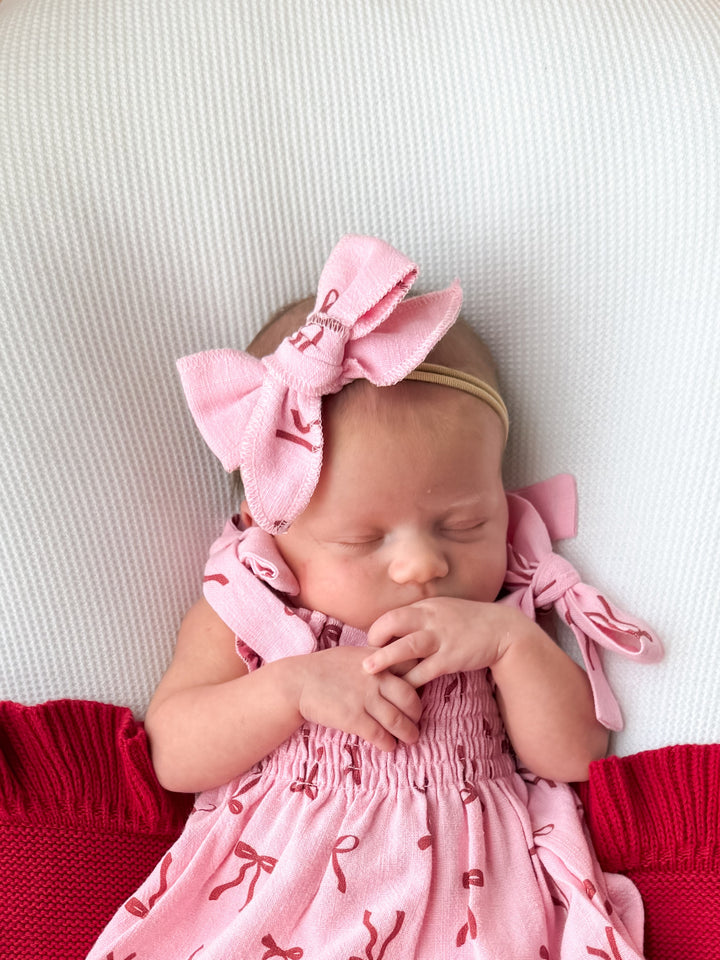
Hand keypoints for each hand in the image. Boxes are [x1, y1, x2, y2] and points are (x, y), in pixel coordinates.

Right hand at [294, 646, 422, 751]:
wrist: (298, 682)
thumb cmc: (325, 668)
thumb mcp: (355, 654)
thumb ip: (377, 660)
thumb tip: (397, 668)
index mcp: (377, 660)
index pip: (411, 668)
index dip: (420, 683)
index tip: (418, 693)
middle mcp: (375, 678)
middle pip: (411, 698)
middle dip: (417, 714)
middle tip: (416, 721)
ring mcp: (365, 698)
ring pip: (399, 721)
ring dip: (408, 733)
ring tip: (410, 738)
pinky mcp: (354, 718)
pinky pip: (380, 735)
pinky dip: (388, 743)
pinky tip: (389, 746)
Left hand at [363, 598, 515, 687]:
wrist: (502, 630)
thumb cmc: (468, 622)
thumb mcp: (442, 611)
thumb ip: (420, 618)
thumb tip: (395, 631)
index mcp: (426, 607)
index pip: (393, 614)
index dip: (378, 630)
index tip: (373, 645)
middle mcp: (431, 618)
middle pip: (394, 622)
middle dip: (375, 637)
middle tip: (365, 655)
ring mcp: (441, 638)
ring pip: (407, 646)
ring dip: (385, 658)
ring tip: (368, 669)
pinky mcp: (451, 658)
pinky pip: (426, 671)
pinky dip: (411, 681)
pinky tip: (401, 689)